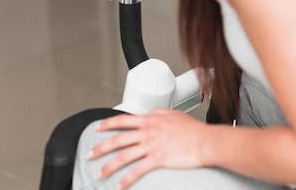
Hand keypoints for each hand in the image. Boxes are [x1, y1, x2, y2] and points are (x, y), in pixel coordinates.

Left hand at [90, 108, 209, 189]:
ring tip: (100, 174)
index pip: (123, 120)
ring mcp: (151, 145)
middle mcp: (147, 131)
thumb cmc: (194, 129)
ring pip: (123, 156)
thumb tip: (151, 113)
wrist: (205, 140)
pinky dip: (126, 179)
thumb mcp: (173, 114)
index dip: (107, 124)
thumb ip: (159, 113)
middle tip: (90, 154)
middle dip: (100, 147)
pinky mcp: (157, 159)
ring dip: (109, 166)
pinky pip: (137, 171)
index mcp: (150, 120)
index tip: (97, 128)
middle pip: (117, 139)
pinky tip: (120, 185)